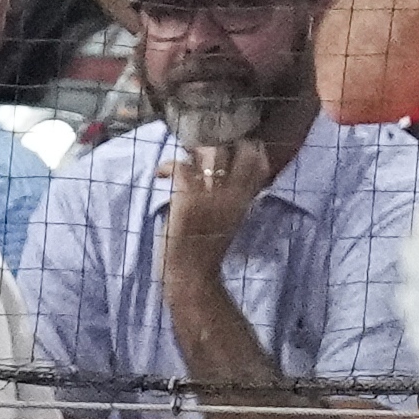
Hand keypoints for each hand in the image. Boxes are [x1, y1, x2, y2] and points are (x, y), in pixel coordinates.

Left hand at [155, 127, 282, 259]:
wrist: (193, 276)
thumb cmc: (207, 250)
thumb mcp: (230, 220)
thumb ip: (232, 197)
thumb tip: (223, 175)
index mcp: (245, 200)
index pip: (258, 162)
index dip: (247, 146)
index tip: (230, 145)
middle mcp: (232, 195)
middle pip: (233, 149)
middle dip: (215, 142)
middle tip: (199, 149)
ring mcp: (211, 196)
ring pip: (208, 152)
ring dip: (191, 151)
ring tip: (181, 160)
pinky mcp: (188, 199)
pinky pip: (179, 167)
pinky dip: (166, 166)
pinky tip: (160, 175)